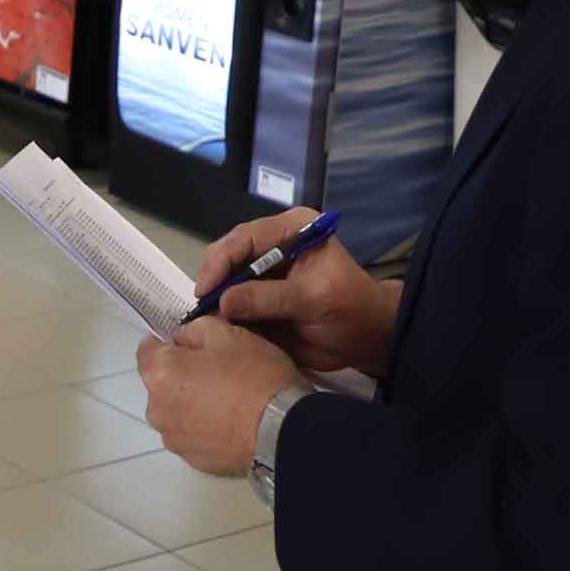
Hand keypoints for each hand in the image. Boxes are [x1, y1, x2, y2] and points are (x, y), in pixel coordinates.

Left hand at [137, 317, 306, 479]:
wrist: (282, 430)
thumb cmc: (254, 375)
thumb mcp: (228, 334)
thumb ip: (195, 329)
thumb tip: (182, 339)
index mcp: (159, 374)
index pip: (147, 350)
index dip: (169, 343)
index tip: (192, 345)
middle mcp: (156, 409)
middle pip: (162, 384)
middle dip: (182, 375)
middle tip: (219, 372)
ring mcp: (174, 439)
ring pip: (176, 412)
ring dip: (192, 403)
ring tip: (229, 401)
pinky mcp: (193, 460)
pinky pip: (193, 436)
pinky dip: (205, 428)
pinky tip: (233, 424)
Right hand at [191, 210, 398, 376]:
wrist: (367, 339)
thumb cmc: (351, 309)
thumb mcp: (314, 298)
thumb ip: (270, 298)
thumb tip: (224, 302)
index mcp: (290, 231)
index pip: (244, 237)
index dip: (221, 261)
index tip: (206, 289)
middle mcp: (272, 247)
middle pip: (228, 257)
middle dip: (214, 282)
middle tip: (202, 310)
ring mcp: (264, 275)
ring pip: (226, 284)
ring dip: (215, 303)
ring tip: (206, 324)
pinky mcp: (259, 301)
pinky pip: (232, 307)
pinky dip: (223, 319)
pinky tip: (217, 332)